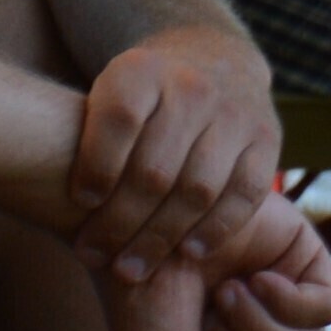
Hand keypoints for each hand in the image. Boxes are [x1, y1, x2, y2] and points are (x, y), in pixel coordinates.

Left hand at [64, 19, 288, 278]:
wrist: (214, 62)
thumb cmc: (143, 100)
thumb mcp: (107, 96)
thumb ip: (88, 140)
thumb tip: (63, 202)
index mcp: (143, 70)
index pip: (118, 120)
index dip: (97, 167)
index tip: (80, 204)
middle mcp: (193, 87)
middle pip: (154, 169)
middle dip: (118, 223)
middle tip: (92, 256)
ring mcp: (235, 113)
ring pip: (196, 189)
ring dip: (159, 238)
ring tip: (130, 268)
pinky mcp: (267, 138)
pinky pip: (242, 195)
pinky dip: (216, 229)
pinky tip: (189, 253)